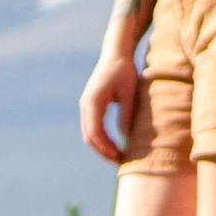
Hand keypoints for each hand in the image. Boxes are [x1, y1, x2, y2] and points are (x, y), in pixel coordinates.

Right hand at [78, 49, 140, 167]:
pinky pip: (92, 127)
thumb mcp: (129, 93)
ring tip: (118, 156)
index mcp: (93, 101)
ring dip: (102, 147)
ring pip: (89, 133)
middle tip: (120, 162)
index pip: (95, 132)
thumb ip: (127, 115)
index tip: (119, 157)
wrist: (116, 53)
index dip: (106, 148)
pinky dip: (101, 139)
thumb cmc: (125, 71)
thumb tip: (126, 139)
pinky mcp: (91, 105)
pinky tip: (114, 144)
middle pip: (89, 136)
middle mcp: (86, 104)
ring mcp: (86, 105)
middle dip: (103, 151)